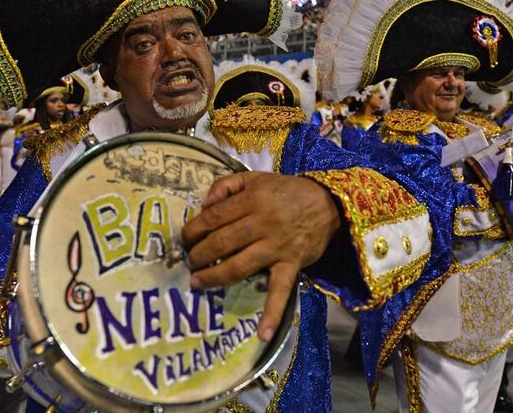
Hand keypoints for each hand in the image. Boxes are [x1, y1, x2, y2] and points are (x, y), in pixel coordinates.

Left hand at [183, 171, 341, 341]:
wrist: (328, 203)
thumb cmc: (287, 191)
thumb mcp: (255, 178)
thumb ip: (226, 185)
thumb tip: (204, 205)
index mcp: (252, 199)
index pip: (214, 217)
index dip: (194, 229)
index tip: (184, 239)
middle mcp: (263, 223)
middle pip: (222, 242)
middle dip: (199, 254)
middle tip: (189, 261)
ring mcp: (277, 247)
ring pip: (239, 265)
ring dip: (215, 277)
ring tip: (197, 282)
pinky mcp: (291, 265)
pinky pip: (281, 291)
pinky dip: (272, 313)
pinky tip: (262, 333)